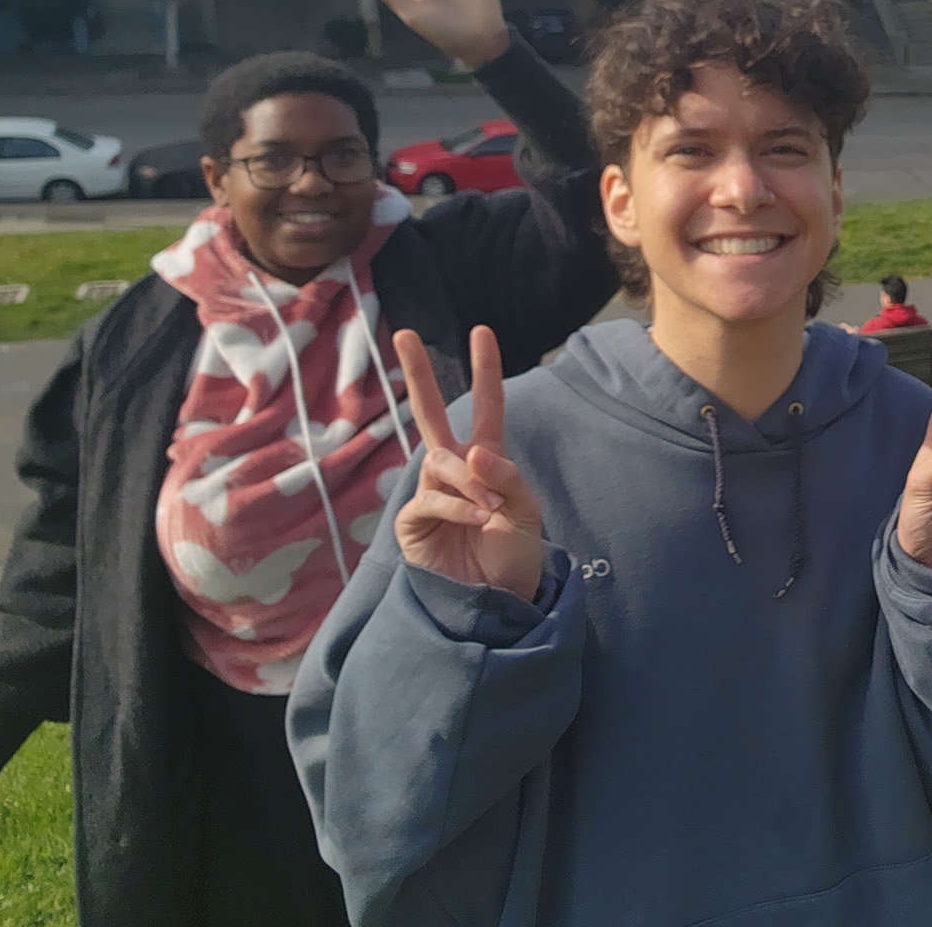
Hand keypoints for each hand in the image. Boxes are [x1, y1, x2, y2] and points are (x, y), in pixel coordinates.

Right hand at [393, 326, 544, 602]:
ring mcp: (430, 493)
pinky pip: (430, 498)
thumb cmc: (515, 555)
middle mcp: (453, 471)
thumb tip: (471, 454)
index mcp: (485, 460)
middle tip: (404, 333)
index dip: (485, 370)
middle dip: (418, 373)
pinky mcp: (413, 522)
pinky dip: (457, 507)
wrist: (498, 601)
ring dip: (469, 484)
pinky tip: (477, 521)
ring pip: (438, 460)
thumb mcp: (527, 511)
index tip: (483, 331)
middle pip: (429, 412)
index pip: (486, 406)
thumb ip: (506, 478)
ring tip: (491, 511)